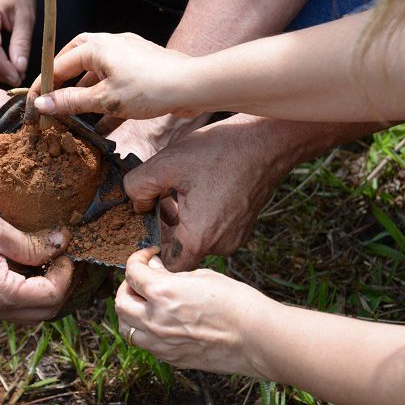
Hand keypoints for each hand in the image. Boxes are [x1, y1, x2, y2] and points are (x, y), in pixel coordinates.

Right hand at [0, 197, 74, 321]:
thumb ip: (32, 243)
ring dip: (41, 290)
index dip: (66, 273)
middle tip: (57, 255)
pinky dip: (23, 290)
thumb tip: (61, 244)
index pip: (52, 296)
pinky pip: (9, 307)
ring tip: (39, 257)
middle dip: (58, 285)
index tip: (64, 249)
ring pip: (27, 313)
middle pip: (44, 313)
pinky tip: (19, 263)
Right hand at [31, 33, 196, 119]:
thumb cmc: (149, 87)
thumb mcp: (104, 99)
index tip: (32, 106)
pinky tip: (102, 127)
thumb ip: (71, 102)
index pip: (59, 64)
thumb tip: (42, 104)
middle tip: (52, 102)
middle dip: (63, 84)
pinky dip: (106, 103)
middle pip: (77, 62)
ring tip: (74, 120)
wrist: (192, 86)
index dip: (43, 86)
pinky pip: (116, 86)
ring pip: (97, 76)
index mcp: (97, 47)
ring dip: (85, 97)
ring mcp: (128, 57)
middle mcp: (111, 46)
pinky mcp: (142, 71)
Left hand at [116, 248, 273, 375]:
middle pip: (121, 301)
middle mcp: (155, 320)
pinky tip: (161, 320)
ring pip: (126, 327)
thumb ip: (171, 275)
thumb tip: (154, 270)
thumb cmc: (236, 302)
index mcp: (162, 293)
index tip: (150, 256)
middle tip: (143, 279)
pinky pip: (145, 344)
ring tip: (146, 303)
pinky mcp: (171, 358)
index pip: (132, 272)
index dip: (138, 258)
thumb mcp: (202, 277)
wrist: (257, 338)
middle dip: (128, 285)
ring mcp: (161, 343)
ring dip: (131, 311)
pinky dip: (144, 330)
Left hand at [123, 116, 291, 270]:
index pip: (166, 265)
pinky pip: (215, 232)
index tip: (148, 225)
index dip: (152, 249)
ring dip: (185, 221)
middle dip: (167, 228)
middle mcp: (220, 245)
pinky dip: (203, 217)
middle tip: (163, 199)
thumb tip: (136, 204)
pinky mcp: (243, 227)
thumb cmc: (221, 150)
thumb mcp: (166, 163)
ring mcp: (235, 238)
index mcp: (198, 237)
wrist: (268, 140)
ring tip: (183, 191)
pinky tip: (202, 191)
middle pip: (182, 251)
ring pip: (198, 240)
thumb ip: (138, 187)